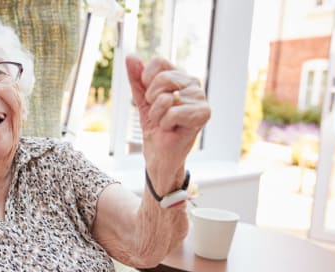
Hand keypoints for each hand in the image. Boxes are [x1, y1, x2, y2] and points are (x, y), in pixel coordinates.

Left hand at [125, 54, 209, 194]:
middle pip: (162, 78)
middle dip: (152, 100)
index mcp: (179, 76)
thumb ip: (136, 78)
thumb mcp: (141, 99)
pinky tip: (173, 129)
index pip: (159, 61)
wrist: (159, 153)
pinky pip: (172, 112)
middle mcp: (193, 83)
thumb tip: (130, 56)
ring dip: (158, 115)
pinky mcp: (204, 113)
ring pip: (165, 98)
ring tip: (166, 122)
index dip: (146, 79)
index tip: (149, 96)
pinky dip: (166, 124)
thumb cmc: (154, 126)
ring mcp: (200, 97)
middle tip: (158, 113)